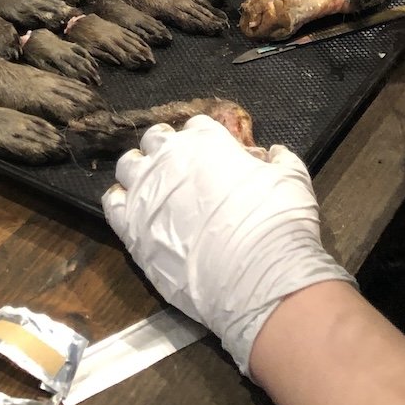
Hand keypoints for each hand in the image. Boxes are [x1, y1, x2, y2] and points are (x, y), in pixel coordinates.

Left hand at [102, 115, 352, 376]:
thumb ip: (277, 160)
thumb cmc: (276, 223)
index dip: (204, 139)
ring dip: (141, 172)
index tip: (212, 154)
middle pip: (156, 139)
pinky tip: (135, 212)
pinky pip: (112, 204)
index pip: (196, 126)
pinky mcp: (131, 230)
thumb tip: (270, 154)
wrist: (257, 279)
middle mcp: (170, 159)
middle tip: (181, 169)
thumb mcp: (292, 178)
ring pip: (129, 166)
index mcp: (206, 140)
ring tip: (154, 188)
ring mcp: (146, 193)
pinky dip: (122, 203)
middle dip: (167, 148)